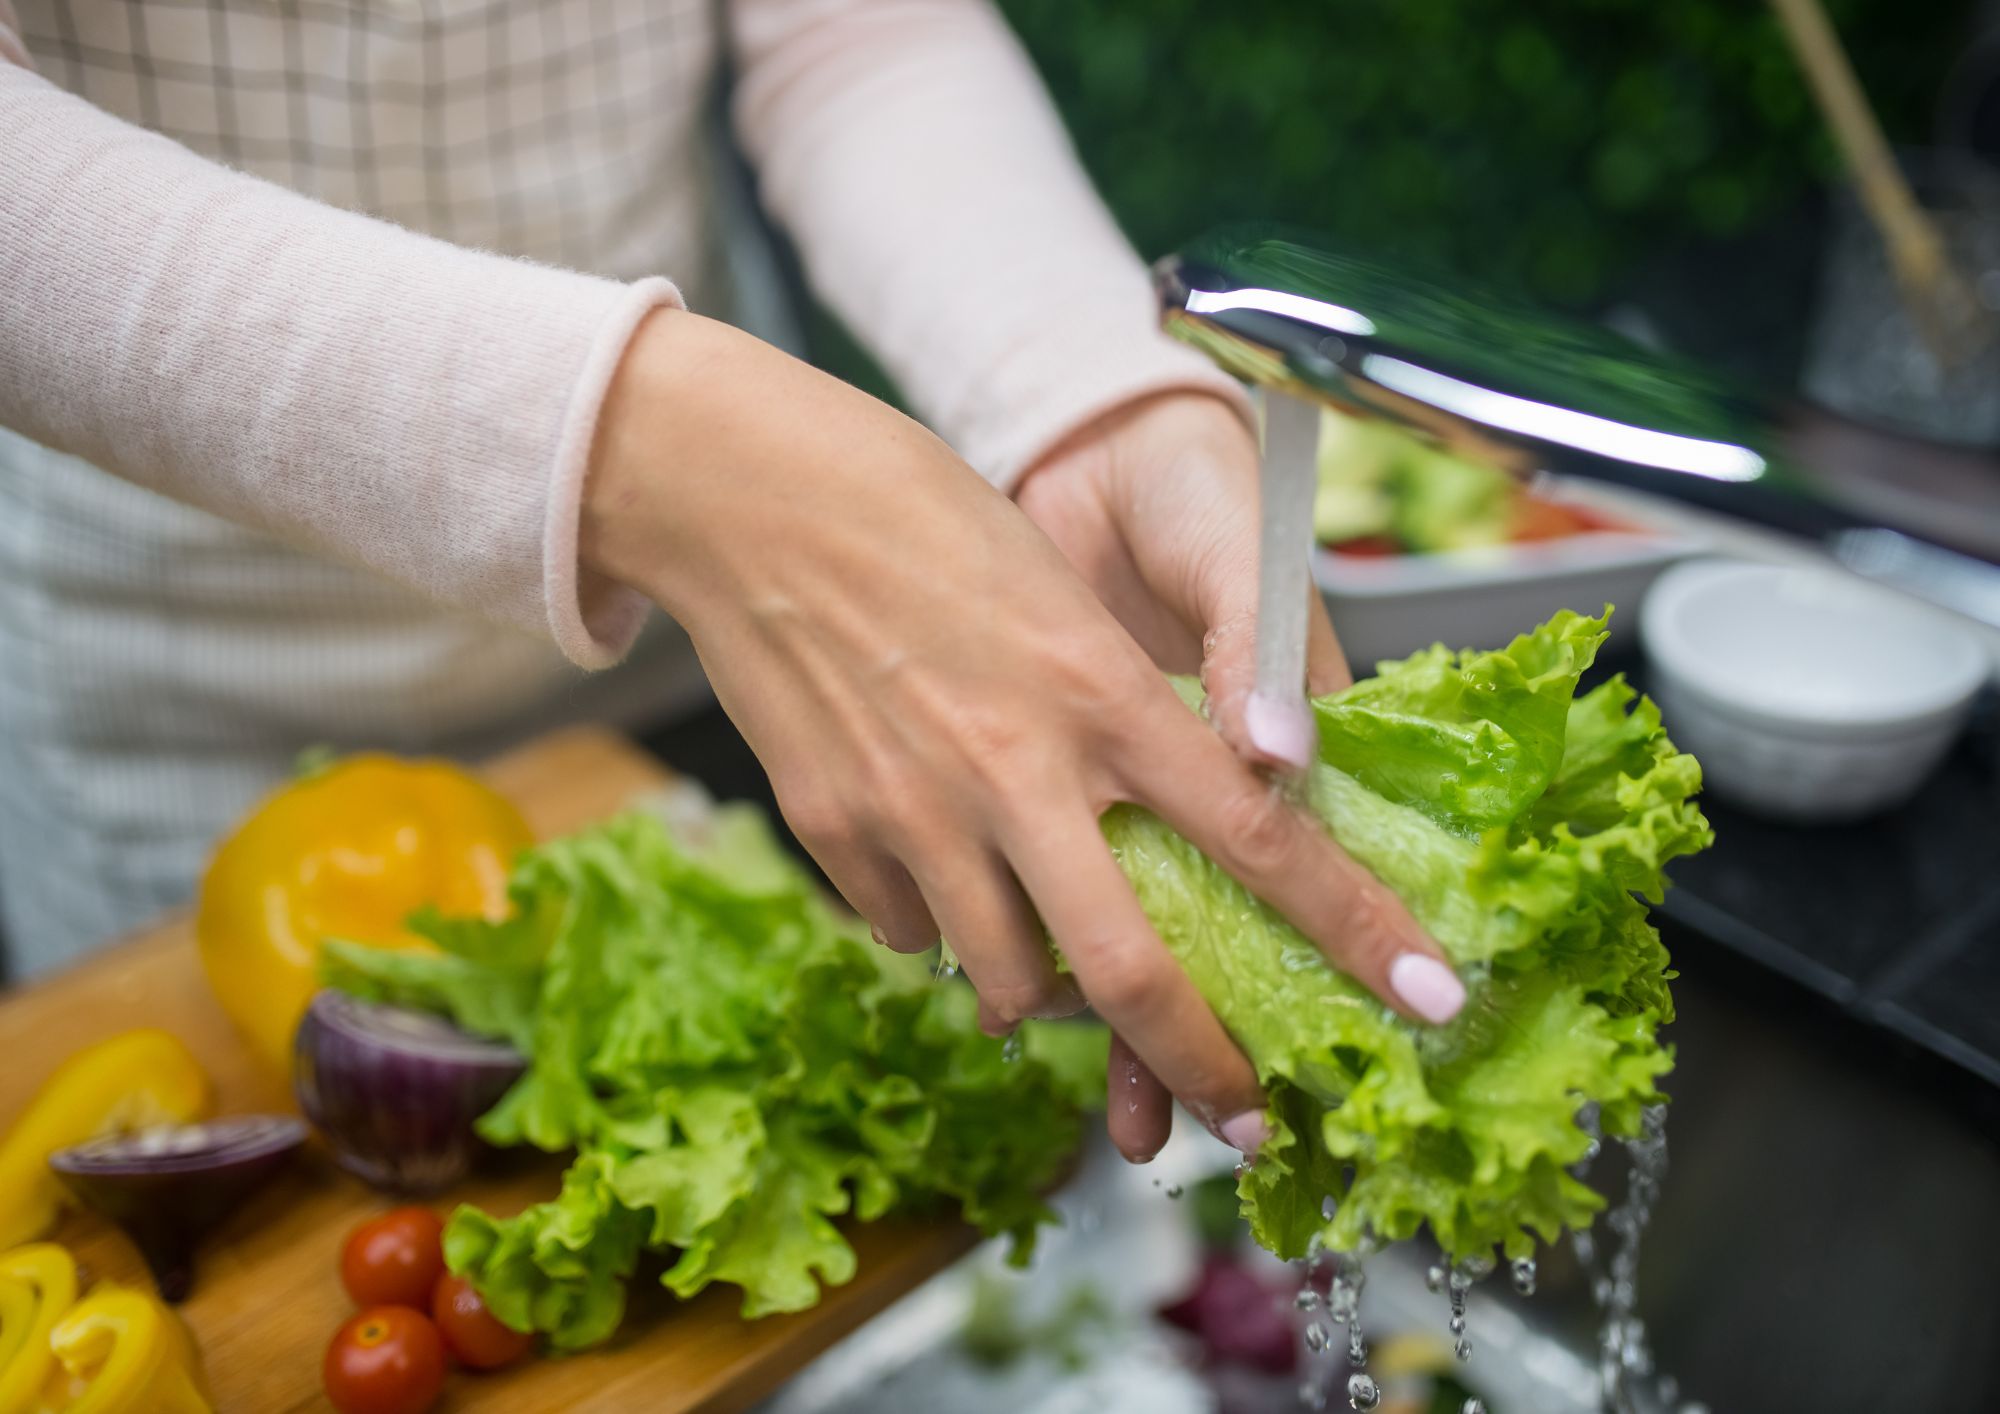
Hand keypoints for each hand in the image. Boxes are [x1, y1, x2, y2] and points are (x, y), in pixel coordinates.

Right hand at [582, 314, 1457, 1161]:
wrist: (747, 490)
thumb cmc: (919, 515)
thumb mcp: (1058, 595)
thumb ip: (1122, 715)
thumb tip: (1188, 807)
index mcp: (1101, 691)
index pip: (1259, 834)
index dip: (1355, 927)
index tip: (1429, 994)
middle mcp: (1018, 766)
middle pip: (1132, 969)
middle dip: (1202, 1067)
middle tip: (1245, 1119)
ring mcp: (915, 811)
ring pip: (1007, 980)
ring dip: (1047, 996)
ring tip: (1053, 959)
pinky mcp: (831, 832)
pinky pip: (909, 933)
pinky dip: (943, 929)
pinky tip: (941, 867)